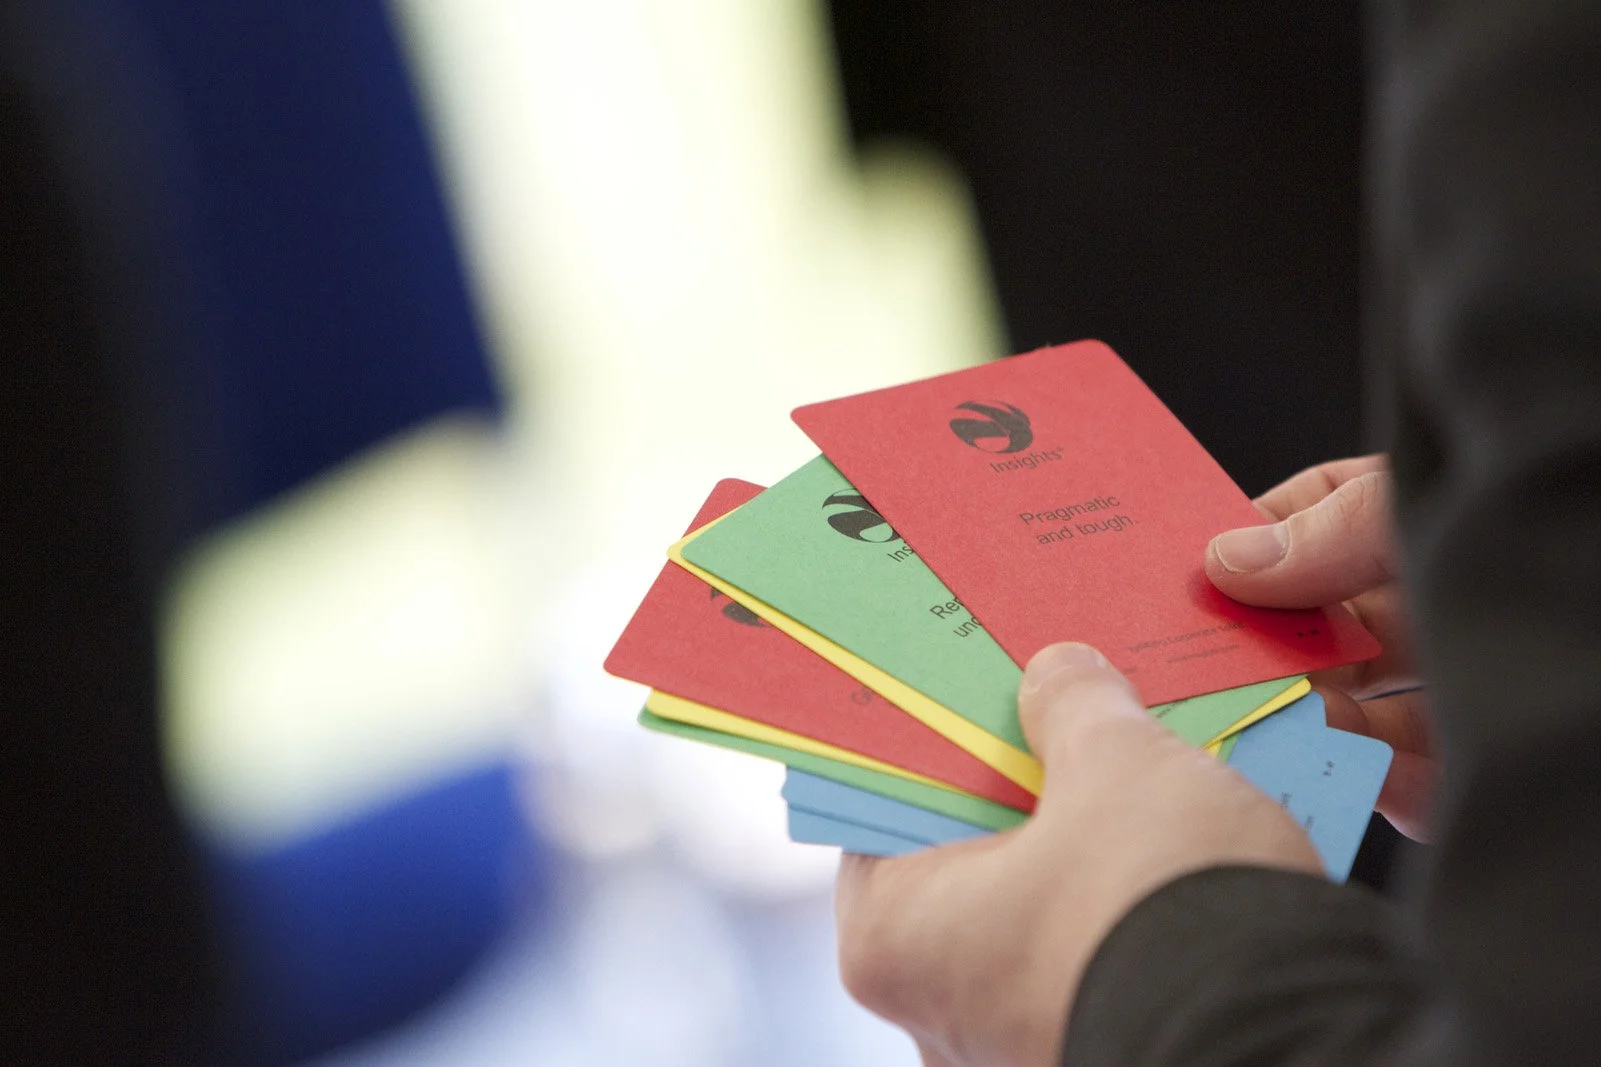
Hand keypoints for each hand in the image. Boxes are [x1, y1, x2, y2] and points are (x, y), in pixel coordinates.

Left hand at [835, 643, 1320, 1066]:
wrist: (1294, 1042)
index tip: (970, 692)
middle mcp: (937, 1010)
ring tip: (1134, 771)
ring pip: (1037, 910)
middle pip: (965, 858)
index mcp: (891, 937)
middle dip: (1018, 788)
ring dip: (1080, 846)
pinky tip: (1174, 842)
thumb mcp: (1116, 766)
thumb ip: (1074, 707)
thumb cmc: (1162, 912)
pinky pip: (1096, 954)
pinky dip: (1123, 901)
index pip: (882, 807)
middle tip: (1060, 719)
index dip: (932, 738)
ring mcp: (1019, 1043)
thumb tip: (1062, 675)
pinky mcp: (1103, 1048)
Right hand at [1205, 455, 1435, 839]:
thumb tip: (1227, 557)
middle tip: (1182, 650)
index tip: (1180, 566)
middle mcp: (1422, 605)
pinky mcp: (1452, 779)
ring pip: (1326, 699)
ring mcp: (1439, 695)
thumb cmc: (1570, 544)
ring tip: (1223, 712)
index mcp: (1414, 525)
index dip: (1239, 539)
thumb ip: (1337, 529)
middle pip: (1304, 618)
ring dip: (1279, 706)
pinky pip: (1367, 776)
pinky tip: (1288, 760)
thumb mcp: (1434, 511)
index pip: (1300, 518)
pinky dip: (1326, 772)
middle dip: (1248, 633)